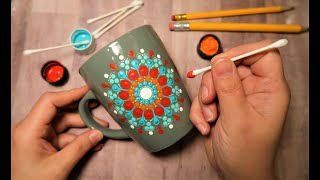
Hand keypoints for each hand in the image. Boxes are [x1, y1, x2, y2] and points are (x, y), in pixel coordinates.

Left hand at [11, 86, 108, 179]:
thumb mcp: (59, 166)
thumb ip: (80, 147)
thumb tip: (98, 133)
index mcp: (29, 130)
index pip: (50, 102)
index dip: (70, 94)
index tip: (88, 91)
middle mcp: (33, 129)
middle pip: (60, 112)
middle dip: (82, 113)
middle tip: (99, 111)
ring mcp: (40, 136)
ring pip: (65, 124)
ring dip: (84, 127)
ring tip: (101, 130)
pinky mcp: (46, 144)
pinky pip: (65, 136)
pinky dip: (79, 138)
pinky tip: (93, 142)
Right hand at [190, 40, 289, 179]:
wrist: (235, 172)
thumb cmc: (248, 152)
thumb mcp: (238, 117)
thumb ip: (228, 86)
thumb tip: (221, 60)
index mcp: (269, 89)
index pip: (262, 54)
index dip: (244, 52)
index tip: (223, 61)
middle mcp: (253, 89)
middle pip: (230, 66)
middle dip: (214, 82)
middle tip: (209, 98)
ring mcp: (235, 97)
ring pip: (214, 81)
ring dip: (205, 99)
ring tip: (209, 118)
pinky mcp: (221, 105)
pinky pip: (205, 96)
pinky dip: (201, 110)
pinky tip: (205, 126)